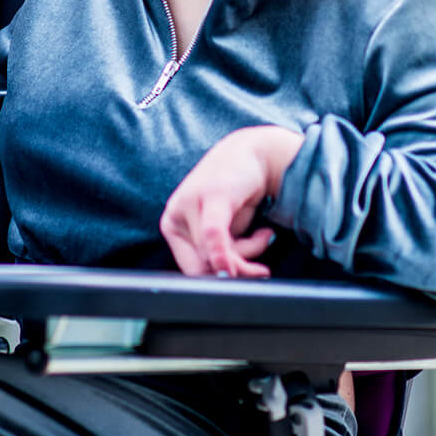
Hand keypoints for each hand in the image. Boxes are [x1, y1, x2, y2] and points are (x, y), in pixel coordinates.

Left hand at [160, 125, 303, 278]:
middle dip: (237, 270)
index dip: (218, 282)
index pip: (191, 270)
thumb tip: (224, 282)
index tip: (242, 283)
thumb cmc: (235, 196)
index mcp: (172, 225)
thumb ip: (216, 254)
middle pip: (204, 265)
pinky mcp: (212, 195)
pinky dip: (225, 253)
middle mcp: (175, 213)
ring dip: (250, 251)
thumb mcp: (222, 230)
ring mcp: (190, 202)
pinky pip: (213, 234)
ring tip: (263, 236)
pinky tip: (261, 242)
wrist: (253, 152)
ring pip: (215, 254)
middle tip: (261, 268)